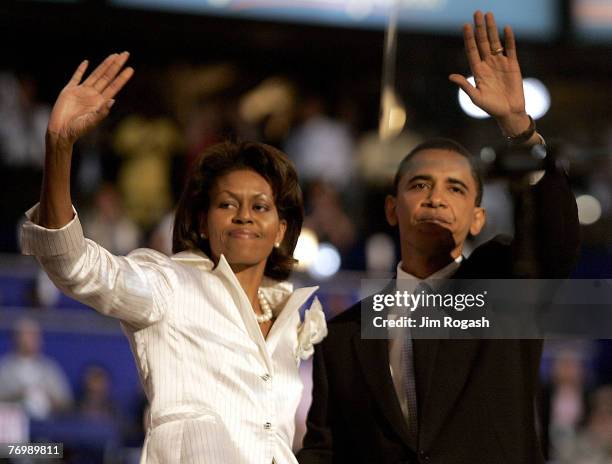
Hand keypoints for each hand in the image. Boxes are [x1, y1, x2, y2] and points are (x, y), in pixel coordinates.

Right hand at [47, 52, 133, 143]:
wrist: (61, 131)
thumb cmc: (78, 130)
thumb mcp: (92, 121)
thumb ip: (102, 112)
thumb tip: (113, 100)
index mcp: (100, 102)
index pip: (114, 86)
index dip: (122, 77)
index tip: (131, 68)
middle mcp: (93, 95)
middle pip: (107, 76)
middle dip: (116, 65)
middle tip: (126, 54)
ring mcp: (82, 91)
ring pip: (96, 74)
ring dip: (104, 65)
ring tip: (114, 55)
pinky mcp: (69, 90)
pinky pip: (76, 77)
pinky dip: (80, 70)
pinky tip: (86, 62)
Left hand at [449, 11, 529, 135]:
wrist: (509, 112)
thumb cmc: (490, 107)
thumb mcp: (475, 97)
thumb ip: (465, 85)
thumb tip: (451, 76)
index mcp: (477, 70)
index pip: (472, 50)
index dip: (468, 38)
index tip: (465, 25)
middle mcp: (488, 64)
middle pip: (483, 42)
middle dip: (479, 28)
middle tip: (477, 13)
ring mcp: (500, 63)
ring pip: (495, 42)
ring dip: (492, 29)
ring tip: (489, 15)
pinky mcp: (513, 65)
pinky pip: (510, 49)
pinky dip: (509, 39)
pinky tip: (506, 28)